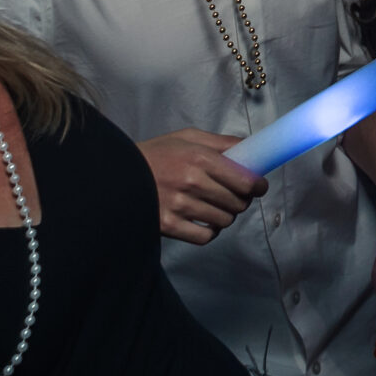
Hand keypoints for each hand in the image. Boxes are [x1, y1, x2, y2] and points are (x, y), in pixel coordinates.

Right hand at [138, 128, 267, 244]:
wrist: (117, 174)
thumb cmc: (156, 154)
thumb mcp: (187, 138)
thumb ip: (221, 143)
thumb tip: (251, 148)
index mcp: (199, 158)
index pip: (244, 180)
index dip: (258, 186)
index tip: (259, 187)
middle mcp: (192, 182)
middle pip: (237, 202)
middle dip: (242, 200)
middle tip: (236, 196)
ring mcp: (179, 206)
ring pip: (224, 220)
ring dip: (226, 215)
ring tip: (217, 207)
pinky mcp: (168, 226)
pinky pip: (205, 237)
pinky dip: (210, 232)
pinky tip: (205, 222)